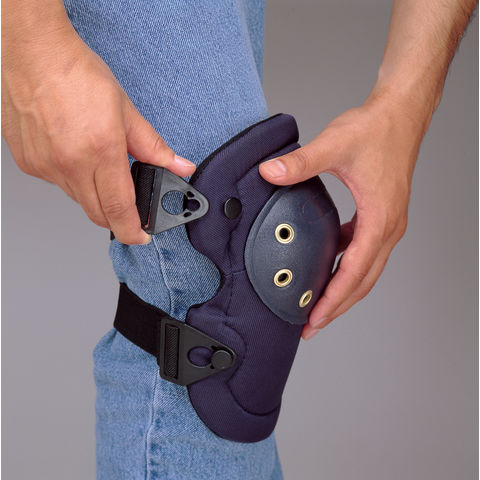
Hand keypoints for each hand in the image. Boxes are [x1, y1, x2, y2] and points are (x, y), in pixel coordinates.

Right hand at [2, 20, 194, 243]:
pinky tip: (76, 155)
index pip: (120, 210)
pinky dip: (72, 179)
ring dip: (95, 195)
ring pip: (78, 199)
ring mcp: (45, 166)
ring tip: (99, 164)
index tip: (141, 236)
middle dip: (117, 218)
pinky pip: (57, 184)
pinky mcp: (29, 163)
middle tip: (129, 207)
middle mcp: (70, 164)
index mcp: (100, 152)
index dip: (133, 230)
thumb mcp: (127, 112)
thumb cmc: (79, 76)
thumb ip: (155, 148)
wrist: (36, 55)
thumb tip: (180, 167)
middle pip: (98, 214)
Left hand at [260, 92, 428, 338]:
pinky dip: (347, 264)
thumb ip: (300, 162)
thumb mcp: (334, 144)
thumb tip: (269, 173)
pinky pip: (364, 250)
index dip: (333, 300)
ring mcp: (387, 222)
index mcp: (379, 219)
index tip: (314, 319)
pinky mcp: (381, 214)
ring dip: (343, 290)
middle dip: (337, 306)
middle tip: (311, 325)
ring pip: (366, 270)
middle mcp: (388, 227)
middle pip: (363, 281)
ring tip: (319, 304)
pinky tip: (329, 262)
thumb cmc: (377, 129)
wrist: (401, 113)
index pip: (354, 273)